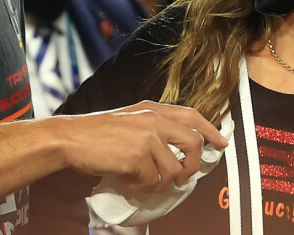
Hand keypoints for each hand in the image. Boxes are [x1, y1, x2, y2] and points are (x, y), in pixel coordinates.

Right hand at [54, 101, 226, 191]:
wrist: (72, 138)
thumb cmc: (97, 132)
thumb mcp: (129, 120)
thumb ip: (153, 128)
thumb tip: (176, 150)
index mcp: (152, 108)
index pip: (192, 114)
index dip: (211, 129)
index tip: (221, 142)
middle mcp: (153, 119)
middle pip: (194, 142)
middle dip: (192, 165)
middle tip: (181, 176)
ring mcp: (147, 136)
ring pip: (175, 169)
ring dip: (161, 182)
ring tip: (142, 179)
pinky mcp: (138, 155)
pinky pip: (154, 181)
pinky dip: (142, 186)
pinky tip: (127, 177)